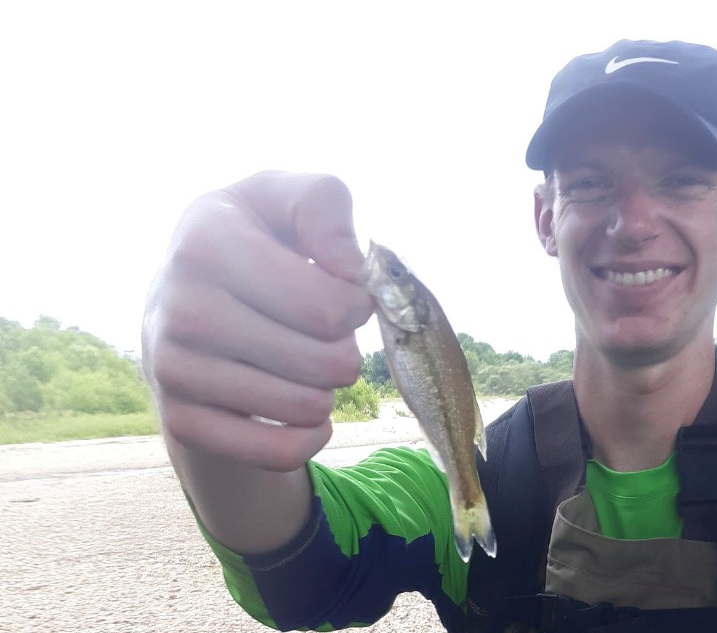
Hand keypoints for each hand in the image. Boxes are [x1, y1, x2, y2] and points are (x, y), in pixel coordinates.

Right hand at [142, 171, 373, 471]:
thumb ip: (324, 206)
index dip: (359, 304)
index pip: (328, 306)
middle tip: (325, 334)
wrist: (183, 296)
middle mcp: (180, 307)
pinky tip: (302, 409)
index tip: (345, 293)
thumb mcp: (285, 198)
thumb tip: (349, 268)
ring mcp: (173, 369)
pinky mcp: (181, 421)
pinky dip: (309, 436)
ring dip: (326, 389)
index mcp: (205, 241)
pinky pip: (279, 452)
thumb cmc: (255, 239)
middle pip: (325, 362)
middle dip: (346, 350)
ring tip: (303, 361)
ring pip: (307, 408)